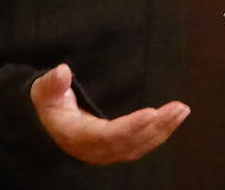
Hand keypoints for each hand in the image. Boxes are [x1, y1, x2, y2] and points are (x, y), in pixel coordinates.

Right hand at [30, 64, 189, 164]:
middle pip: (131, 143)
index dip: (130, 127)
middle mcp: (96, 150)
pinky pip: (141, 145)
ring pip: (140, 146)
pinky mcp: (116, 149)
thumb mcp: (43, 92)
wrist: (46, 125)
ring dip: (163, 130)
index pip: (109, 135)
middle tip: (179, 107)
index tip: (151, 112)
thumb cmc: (47, 105)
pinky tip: (172, 120)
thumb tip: (63, 71)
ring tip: (181, 111)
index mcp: (79, 136)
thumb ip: (52, 84)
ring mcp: (108, 152)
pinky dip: (158, 134)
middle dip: (157, 127)